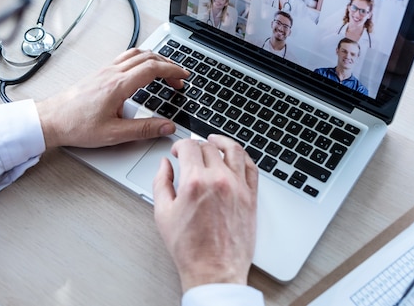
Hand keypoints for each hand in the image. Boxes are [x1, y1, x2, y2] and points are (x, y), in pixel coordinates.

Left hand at [35, 48, 187, 148]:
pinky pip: (125, 58)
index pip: (152, 69)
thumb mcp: (114, 134)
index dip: (172, 70)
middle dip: (168, 65)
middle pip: (147, 57)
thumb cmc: (76, 126)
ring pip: (136, 54)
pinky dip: (141, 59)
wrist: (51, 120)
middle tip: (180, 78)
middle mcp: (112, 73)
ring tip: (165, 70)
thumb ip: (144, 129)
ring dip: (155, 59)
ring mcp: (105, 71)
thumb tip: (167, 127)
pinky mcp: (99, 74)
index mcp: (118, 85)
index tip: (184, 76)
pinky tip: (141, 69)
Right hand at [153, 134, 258, 291]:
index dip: (180, 145)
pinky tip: (235, 157)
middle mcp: (219, 180)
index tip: (178, 151)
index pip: (189, 147)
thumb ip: (161, 183)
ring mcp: (238, 187)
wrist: (214, 270)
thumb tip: (164, 165)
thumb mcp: (163, 214)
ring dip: (222, 142)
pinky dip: (242, 157)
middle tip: (191, 152)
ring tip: (215, 142)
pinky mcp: (251, 197)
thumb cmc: (190, 248)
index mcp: (195, 182)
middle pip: (209, 147)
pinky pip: (251, 167)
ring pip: (234, 150)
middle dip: (197, 146)